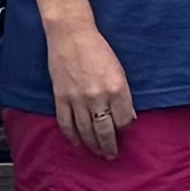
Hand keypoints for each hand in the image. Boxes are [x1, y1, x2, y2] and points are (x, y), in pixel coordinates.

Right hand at [45, 17, 135, 160]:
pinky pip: (66, 123)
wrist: (72, 35)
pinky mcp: (61, 98)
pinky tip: (77, 143)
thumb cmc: (98, 49)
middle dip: (110, 145)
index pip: (124, 120)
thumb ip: (123, 94)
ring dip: (92, 145)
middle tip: (112, 155)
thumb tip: (128, 116)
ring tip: (98, 153)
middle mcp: (98, 97)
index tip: (124, 134)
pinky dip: (72, 136)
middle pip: (105, 130)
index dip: (125, 130)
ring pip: (86, 131)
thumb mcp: (119, 70)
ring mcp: (78, 99)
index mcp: (117, 88)